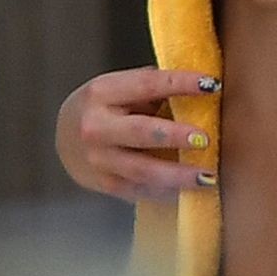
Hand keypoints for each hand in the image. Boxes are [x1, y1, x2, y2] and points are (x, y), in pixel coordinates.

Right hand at [55, 66, 219, 200]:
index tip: (212, 84)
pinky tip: (191, 191)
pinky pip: (141, 190)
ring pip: (142, 170)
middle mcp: (96, 127)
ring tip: (208, 176)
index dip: (180, 83)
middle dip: (174, 136)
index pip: (146, 85)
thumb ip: (154, 87)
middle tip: (205, 139)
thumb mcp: (120, 88)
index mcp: (102, 93)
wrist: (64, 138)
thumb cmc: (106, 107)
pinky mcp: (106, 184)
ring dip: (178, 175)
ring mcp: (99, 160)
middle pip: (140, 132)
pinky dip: (168, 191)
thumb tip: (202, 84)